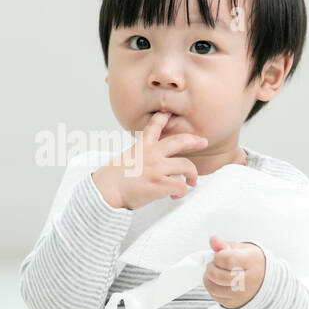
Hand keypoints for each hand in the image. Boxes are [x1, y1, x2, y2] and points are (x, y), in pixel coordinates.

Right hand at [92, 110, 208, 210]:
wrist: (105, 190)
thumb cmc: (111, 178)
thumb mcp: (124, 159)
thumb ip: (138, 158)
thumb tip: (146, 166)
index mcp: (142, 146)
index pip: (153, 127)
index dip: (163, 118)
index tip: (169, 113)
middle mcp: (152, 154)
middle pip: (180, 141)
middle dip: (194, 140)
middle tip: (203, 141)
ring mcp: (158, 169)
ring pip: (187, 166)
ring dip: (192, 175)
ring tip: (191, 182)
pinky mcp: (160, 184)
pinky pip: (181, 186)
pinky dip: (181, 192)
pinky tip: (175, 195)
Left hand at [203, 234, 265, 308]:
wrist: (266, 281)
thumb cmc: (254, 263)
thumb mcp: (243, 249)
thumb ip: (225, 245)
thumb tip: (213, 240)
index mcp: (252, 263)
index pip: (227, 259)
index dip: (218, 255)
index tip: (221, 254)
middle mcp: (247, 282)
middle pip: (216, 274)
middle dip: (211, 265)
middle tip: (217, 263)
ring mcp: (240, 295)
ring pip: (211, 286)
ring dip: (209, 276)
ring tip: (217, 271)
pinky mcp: (233, 303)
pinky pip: (214, 295)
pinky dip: (213, 286)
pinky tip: (219, 281)